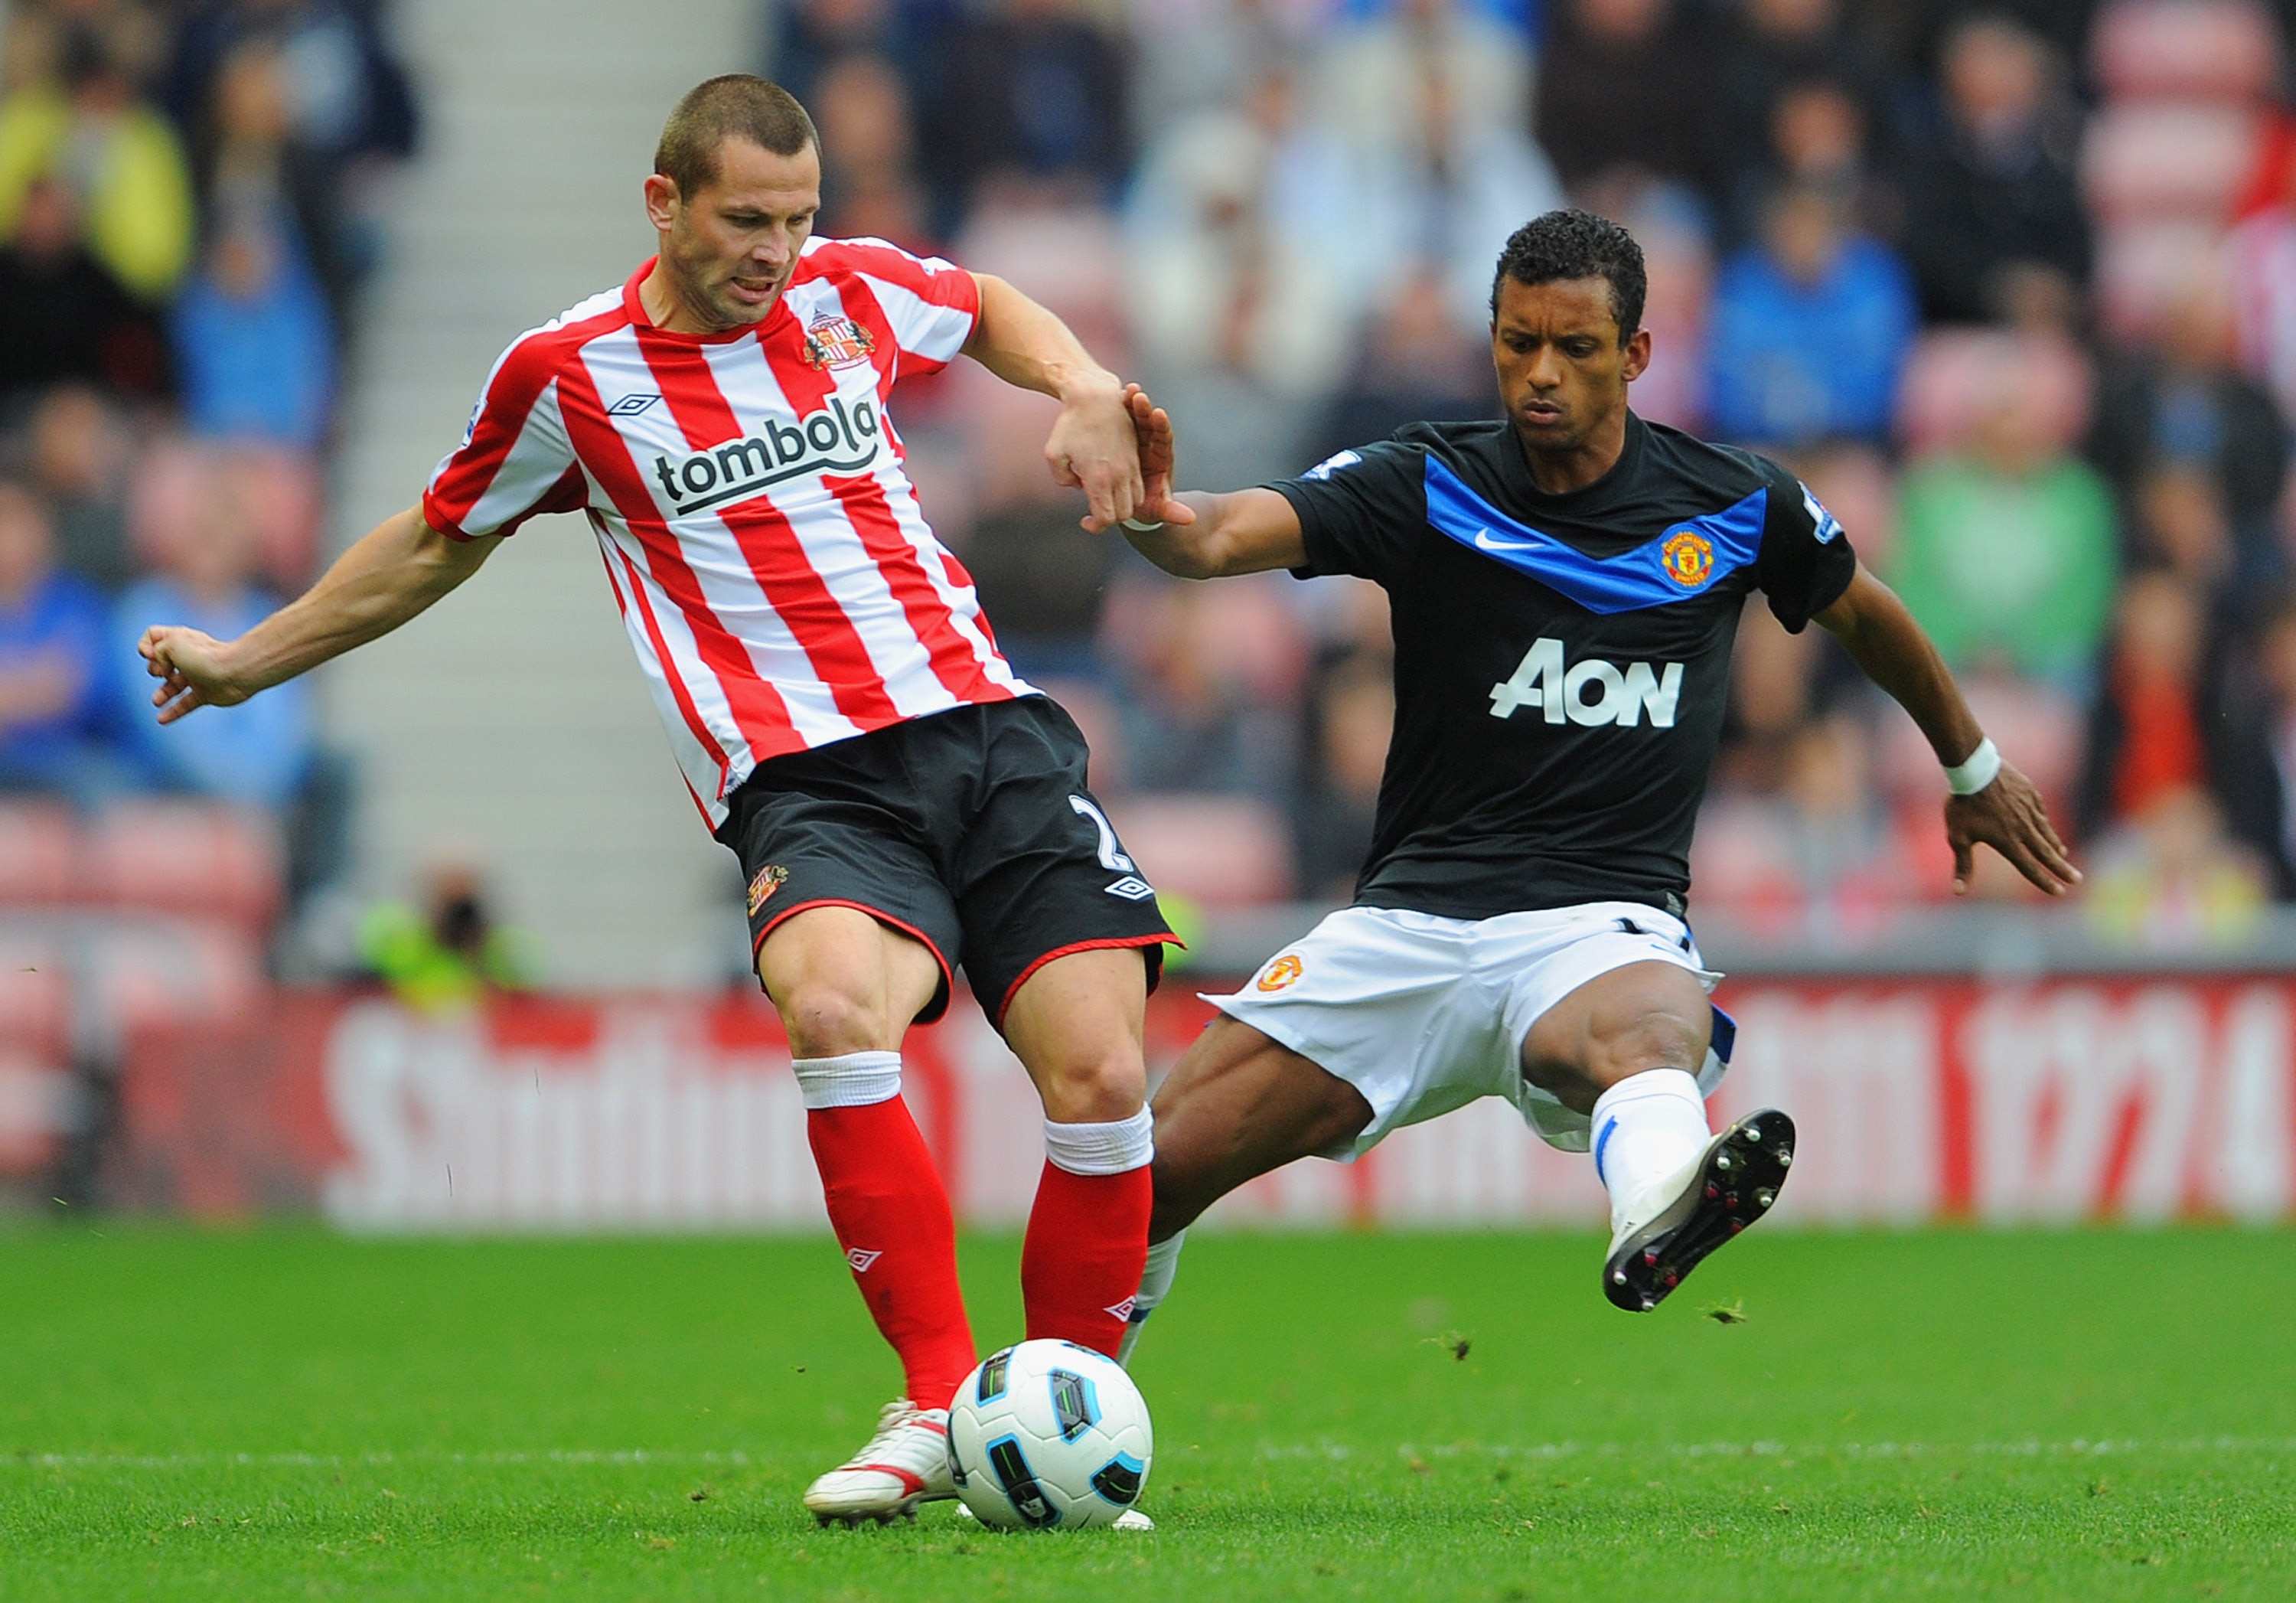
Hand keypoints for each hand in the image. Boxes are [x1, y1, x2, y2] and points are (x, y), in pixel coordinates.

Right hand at [139, 625, 249, 723]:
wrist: (236, 672)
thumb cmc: (205, 655)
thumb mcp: (170, 643)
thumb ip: (156, 651)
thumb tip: (162, 669)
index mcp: (180, 639)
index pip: (153, 636)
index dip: (145, 645)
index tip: (150, 654)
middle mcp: (188, 656)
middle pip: (160, 663)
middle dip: (155, 668)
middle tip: (164, 672)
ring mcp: (197, 675)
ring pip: (172, 686)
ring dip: (162, 693)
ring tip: (156, 700)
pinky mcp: (206, 693)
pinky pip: (186, 704)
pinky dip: (174, 712)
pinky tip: (161, 719)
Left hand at [1044, 379, 1144, 532]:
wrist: (1095, 396)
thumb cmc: (1069, 425)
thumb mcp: (1054, 455)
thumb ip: (1064, 480)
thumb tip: (1080, 487)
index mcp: (1099, 478)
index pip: (1105, 517)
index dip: (1095, 526)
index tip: (1084, 522)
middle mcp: (1119, 474)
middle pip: (1123, 514)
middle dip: (1110, 519)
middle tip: (1094, 513)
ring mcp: (1131, 465)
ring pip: (1135, 501)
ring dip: (1122, 506)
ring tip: (1104, 499)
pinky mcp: (1136, 456)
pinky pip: (1138, 485)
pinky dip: (1128, 492)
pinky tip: (1111, 483)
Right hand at [1122, 384, 1197, 526]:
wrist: (1129, 502)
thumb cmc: (1147, 504)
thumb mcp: (1158, 508)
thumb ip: (1170, 511)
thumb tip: (1190, 519)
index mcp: (1161, 458)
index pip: (1164, 438)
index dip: (1161, 426)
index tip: (1158, 414)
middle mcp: (1150, 444)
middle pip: (1150, 423)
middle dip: (1145, 409)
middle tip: (1138, 395)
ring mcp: (1135, 438)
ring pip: (1135, 417)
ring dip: (1132, 404)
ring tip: (1127, 390)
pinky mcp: (1122, 436)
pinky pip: (1121, 418)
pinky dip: (1119, 407)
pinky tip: (1115, 393)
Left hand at [1946, 760, 2080, 896]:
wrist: (1974, 769)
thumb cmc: (1962, 805)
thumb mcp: (1958, 837)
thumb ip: (1962, 866)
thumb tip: (1958, 892)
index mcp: (2007, 841)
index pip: (2029, 867)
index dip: (2044, 881)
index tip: (2059, 892)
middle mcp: (2023, 828)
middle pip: (2046, 853)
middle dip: (2062, 869)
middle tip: (2078, 880)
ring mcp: (2030, 811)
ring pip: (2047, 833)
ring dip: (2056, 848)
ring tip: (2063, 857)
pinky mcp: (2031, 795)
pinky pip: (2042, 815)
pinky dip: (2046, 826)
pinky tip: (2047, 830)